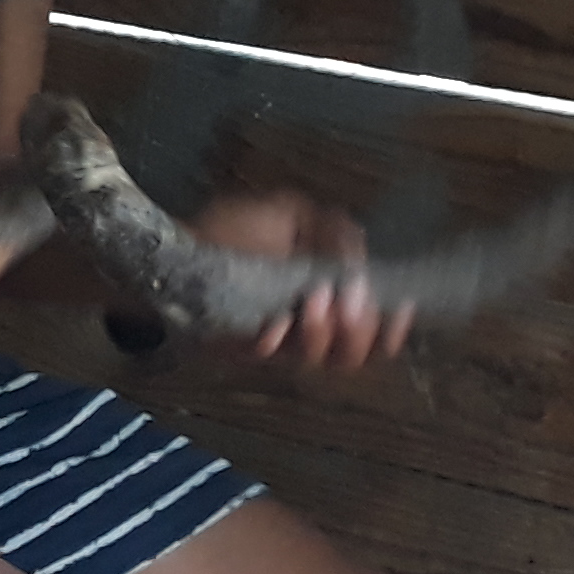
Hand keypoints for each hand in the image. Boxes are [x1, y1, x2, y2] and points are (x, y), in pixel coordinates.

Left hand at [189, 191, 411, 371]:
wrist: (172, 246)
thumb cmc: (232, 231)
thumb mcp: (288, 215)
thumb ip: (330, 228)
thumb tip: (362, 254)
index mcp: (324, 300)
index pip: (371, 330)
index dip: (392, 329)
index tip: (401, 308)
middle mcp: (304, 328)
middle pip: (351, 355)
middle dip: (359, 329)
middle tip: (347, 300)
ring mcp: (271, 341)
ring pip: (314, 358)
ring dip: (323, 332)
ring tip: (313, 300)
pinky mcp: (235, 345)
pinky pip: (263, 354)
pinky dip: (275, 341)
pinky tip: (276, 324)